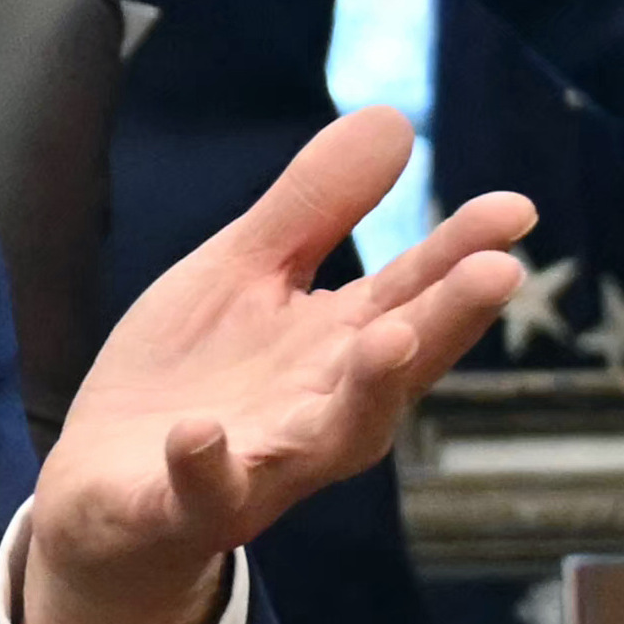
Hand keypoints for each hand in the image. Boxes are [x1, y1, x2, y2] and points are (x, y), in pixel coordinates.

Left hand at [18, 110, 533, 623]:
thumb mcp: (246, 273)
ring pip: (326, 440)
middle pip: (397, 366)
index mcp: (338, 350)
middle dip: (447, 321)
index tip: (517, 209)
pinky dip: (204, 466)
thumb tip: (396, 118)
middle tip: (499, 271)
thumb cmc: (198, 377)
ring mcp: (258, 463)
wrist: (106, 492)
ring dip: (364, 392)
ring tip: (392, 337)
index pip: (415, 295)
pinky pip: (202, 492)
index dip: (465, 253)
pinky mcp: (185, 505)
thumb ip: (315, 207)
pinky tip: (199, 432)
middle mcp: (320, 412)